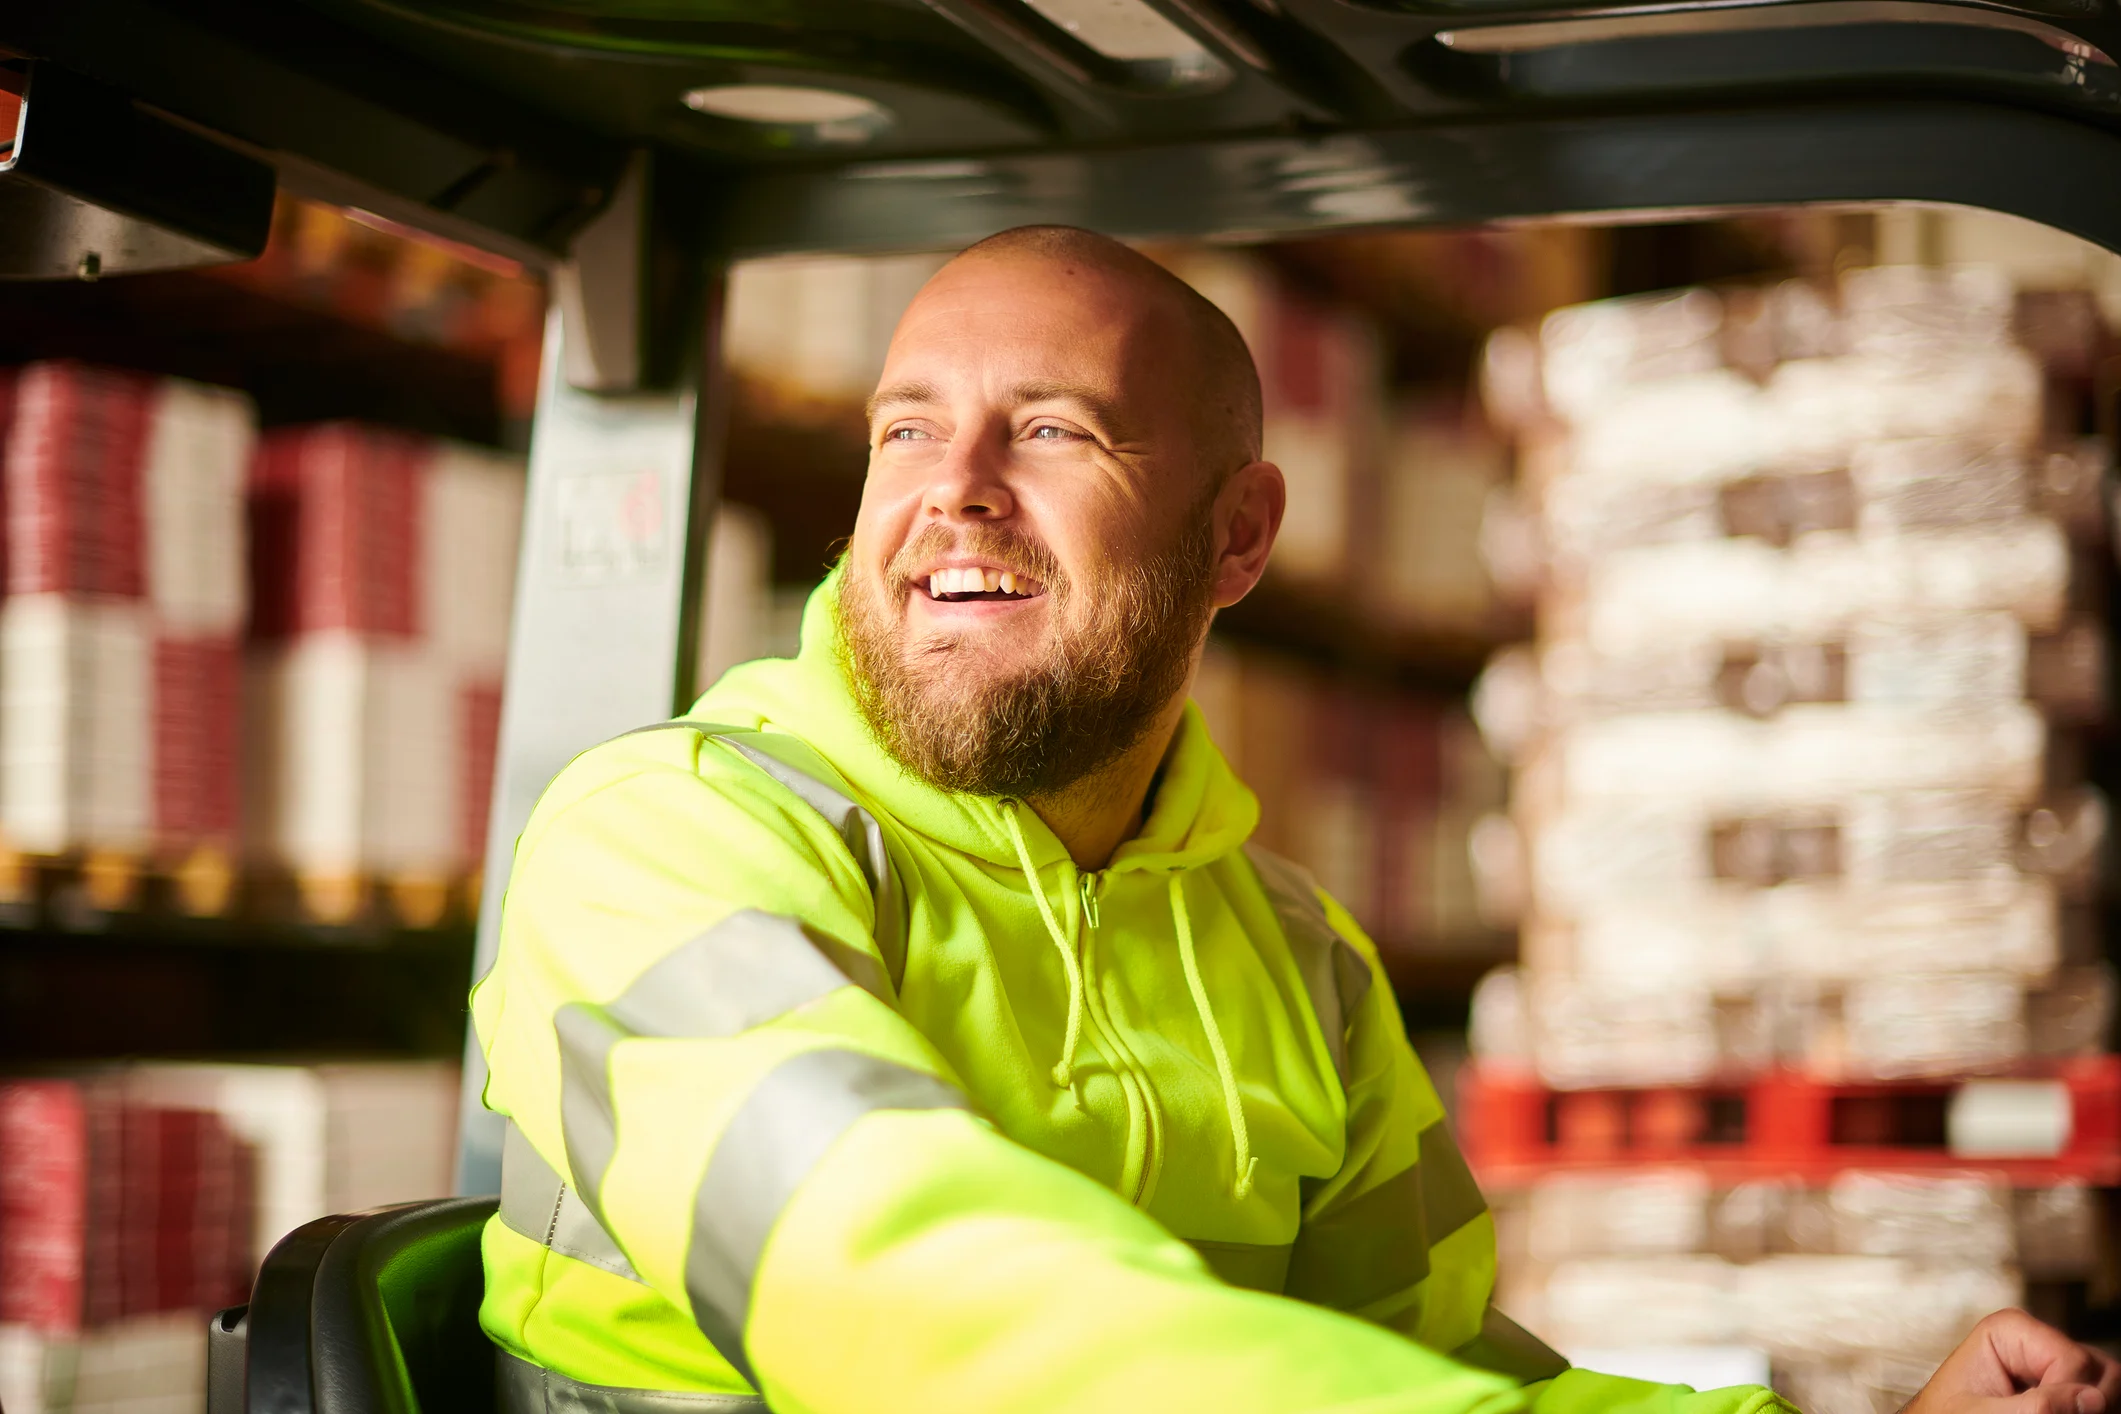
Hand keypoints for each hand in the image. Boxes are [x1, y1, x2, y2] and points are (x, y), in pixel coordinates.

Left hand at [1902, 1311, 2120, 1413]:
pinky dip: (2089, 1411)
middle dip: (2092, 1405)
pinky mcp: (2064, 1388)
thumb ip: (2035, 1408)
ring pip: (2110, 1387)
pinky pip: (2101, 1401)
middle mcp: (2041, 1340)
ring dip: (2094, 1410)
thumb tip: (2093, 1398)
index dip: (2067, 1396)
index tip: (2036, 1413)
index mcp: (2012, 1330)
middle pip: (2103, 1372)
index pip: (2073, 1360)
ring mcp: (2057, 1365)